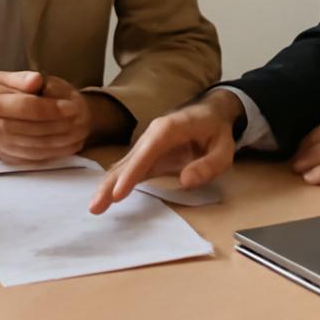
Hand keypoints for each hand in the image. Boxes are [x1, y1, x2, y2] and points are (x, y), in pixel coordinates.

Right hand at [0, 71, 93, 163]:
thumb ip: (20, 78)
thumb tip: (38, 80)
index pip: (29, 108)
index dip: (53, 109)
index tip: (73, 106)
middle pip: (35, 130)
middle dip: (62, 126)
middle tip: (82, 119)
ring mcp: (0, 146)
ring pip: (37, 148)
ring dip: (61, 143)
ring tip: (80, 133)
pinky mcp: (6, 158)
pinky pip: (33, 159)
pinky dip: (52, 155)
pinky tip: (66, 146)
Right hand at [89, 90, 241, 214]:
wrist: (211, 112)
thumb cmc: (217, 130)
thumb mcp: (224, 149)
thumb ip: (208, 165)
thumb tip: (186, 180)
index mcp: (170, 128)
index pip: (147, 151)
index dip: (131, 173)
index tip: (119, 193)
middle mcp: (152, 133)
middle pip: (128, 159)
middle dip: (110, 183)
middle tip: (95, 206)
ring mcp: (147, 143)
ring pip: (123, 164)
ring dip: (108, 185)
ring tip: (95, 207)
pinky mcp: (147, 153)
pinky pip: (129, 167)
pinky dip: (116, 181)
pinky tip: (105, 196)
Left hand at [290, 110, 319, 184]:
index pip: (313, 134)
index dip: (305, 145)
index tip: (301, 152)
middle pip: (310, 146)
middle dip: (301, 156)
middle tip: (295, 165)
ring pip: (315, 157)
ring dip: (304, 166)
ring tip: (298, 173)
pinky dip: (316, 174)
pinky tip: (310, 179)